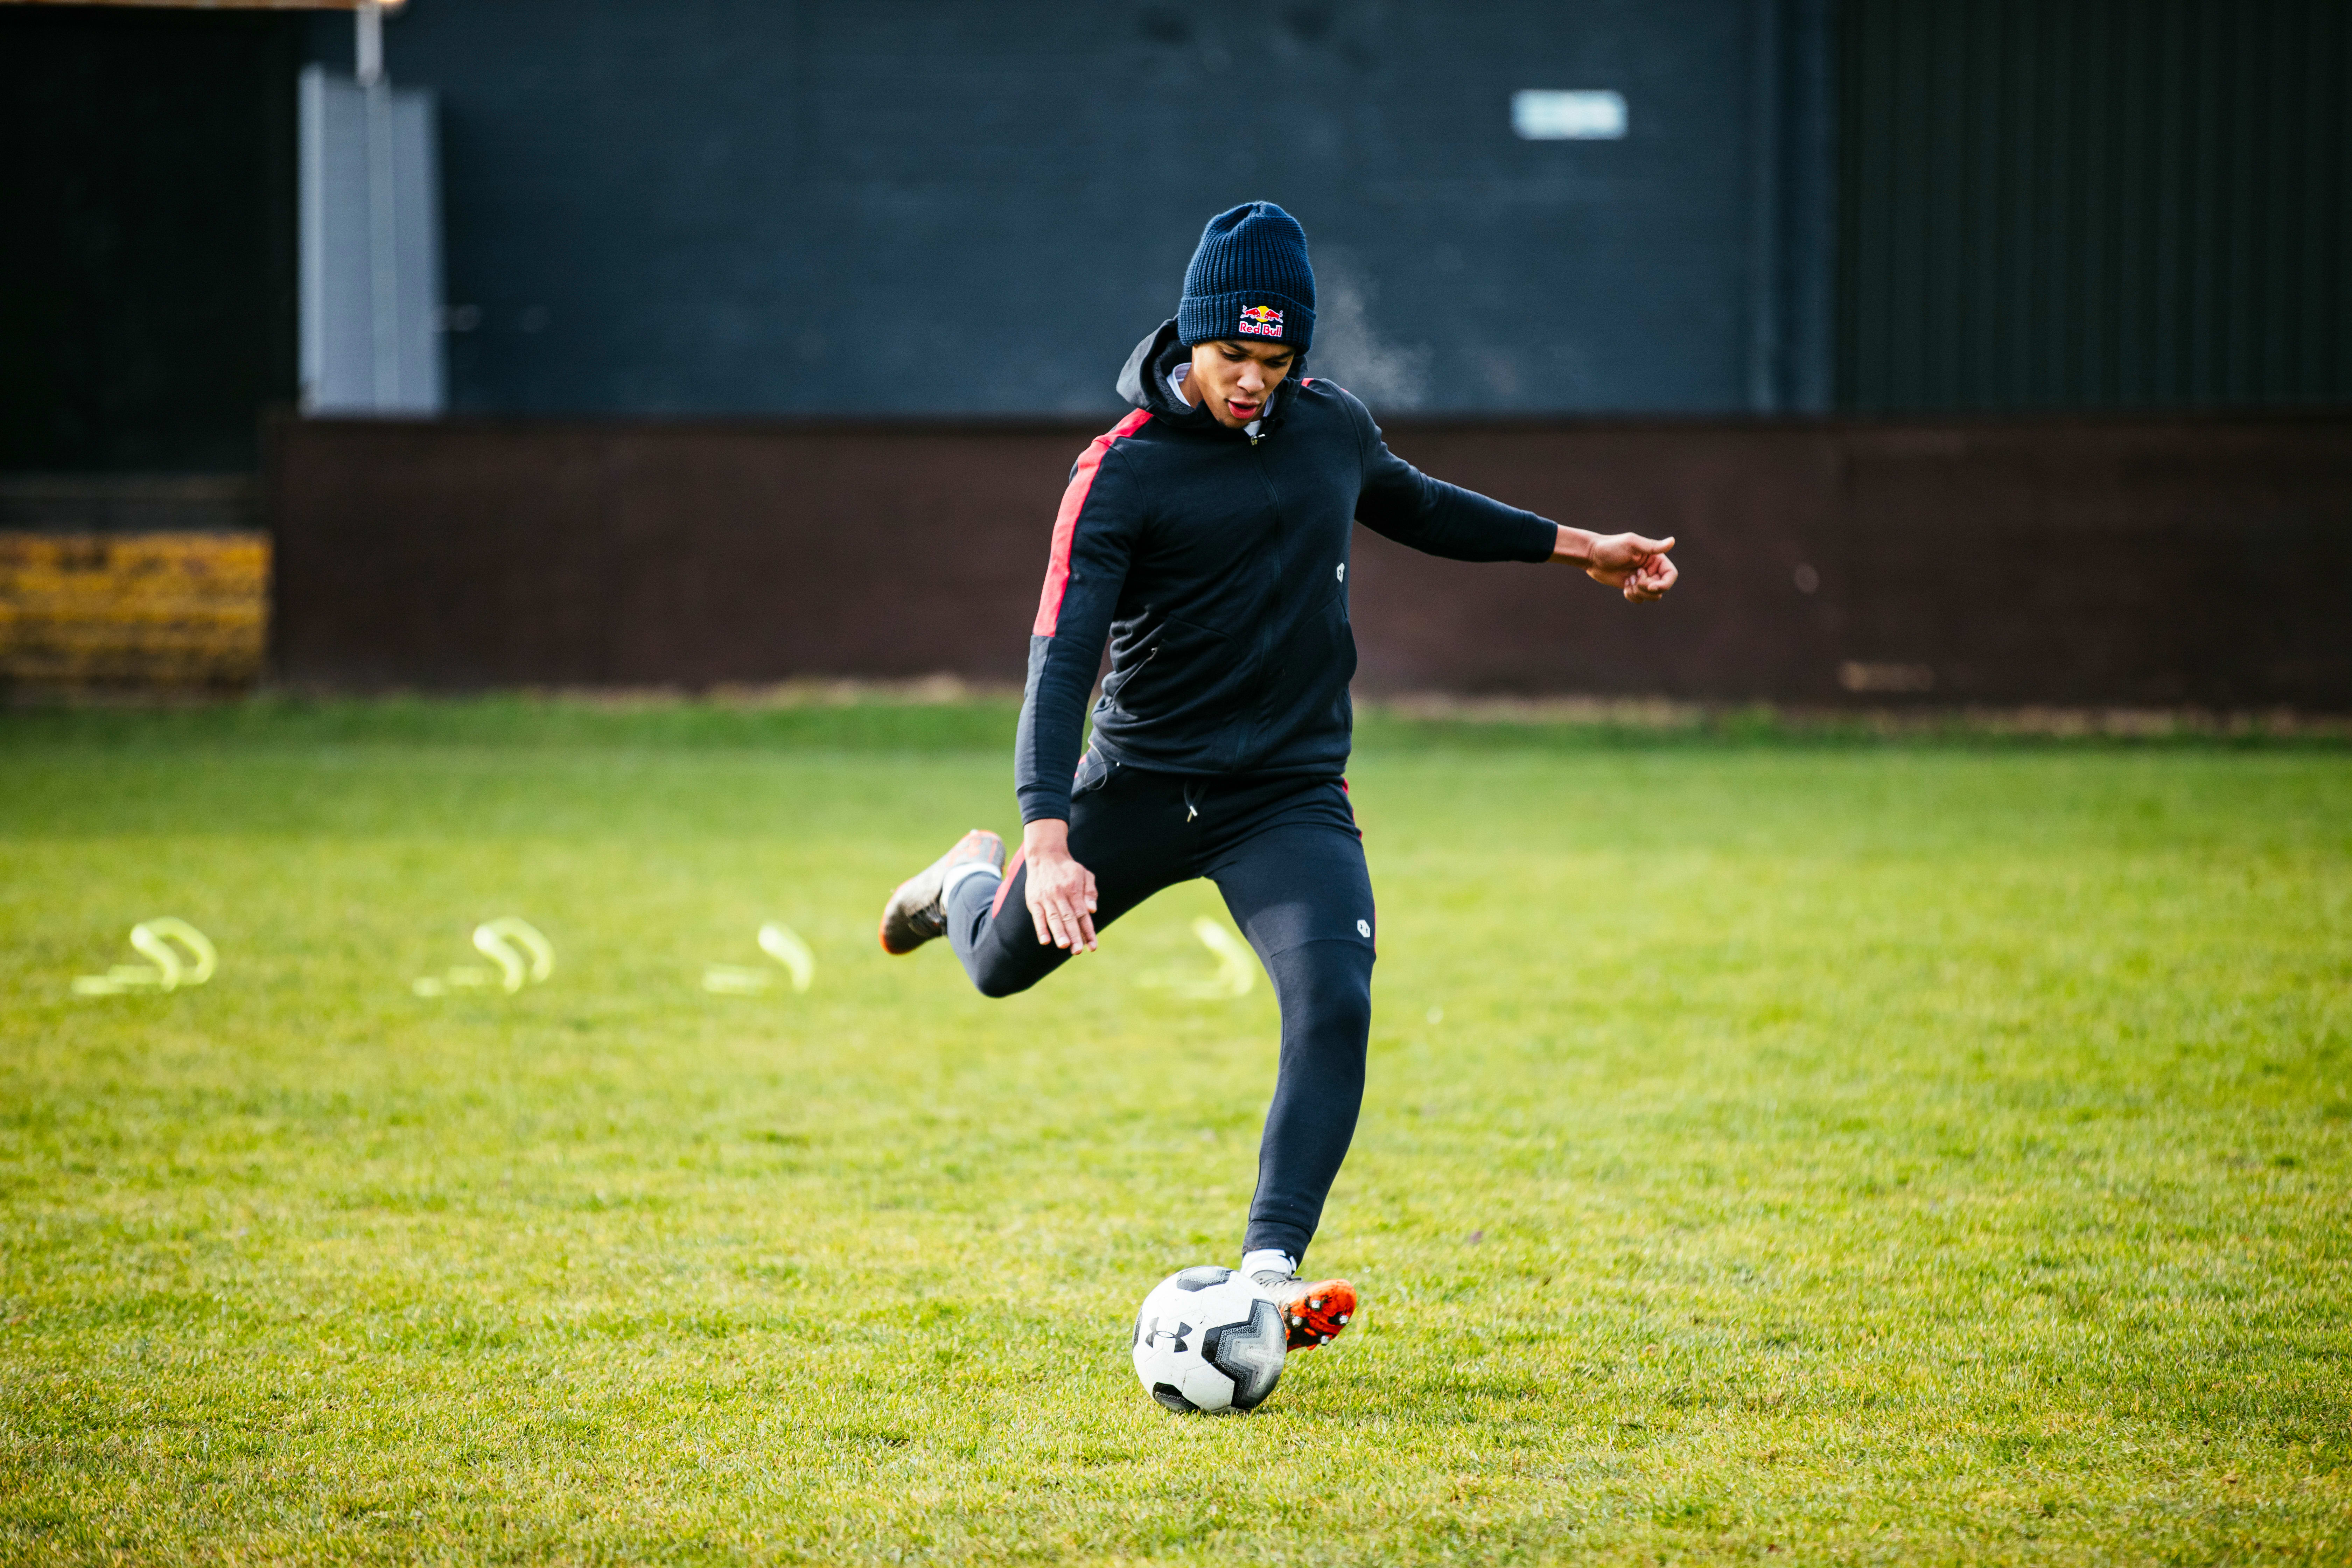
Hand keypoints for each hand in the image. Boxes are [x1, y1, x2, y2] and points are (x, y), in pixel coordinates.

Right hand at [1022, 818, 1098, 951]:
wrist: (1044, 854)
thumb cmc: (1068, 868)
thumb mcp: (1085, 874)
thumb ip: (1090, 891)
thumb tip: (1092, 910)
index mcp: (1074, 889)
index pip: (1082, 914)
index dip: (1087, 931)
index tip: (1092, 946)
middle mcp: (1060, 894)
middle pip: (1068, 918)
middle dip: (1074, 935)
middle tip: (1077, 951)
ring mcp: (1046, 897)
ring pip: (1053, 918)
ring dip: (1059, 933)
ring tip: (1064, 945)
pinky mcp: (1033, 900)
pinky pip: (1037, 916)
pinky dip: (1040, 928)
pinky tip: (1045, 940)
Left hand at [1554, 526, 1678, 601]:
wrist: (1592, 556)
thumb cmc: (1610, 547)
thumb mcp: (1631, 544)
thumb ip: (1652, 546)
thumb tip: (1672, 541)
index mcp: (1655, 558)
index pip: (1671, 575)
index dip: (1664, 584)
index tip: (1650, 586)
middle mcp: (1651, 569)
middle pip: (1661, 588)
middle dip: (1647, 587)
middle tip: (1633, 577)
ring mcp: (1642, 579)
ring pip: (1652, 596)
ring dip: (1639, 592)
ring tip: (1628, 580)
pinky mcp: (1633, 587)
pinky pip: (1640, 599)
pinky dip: (1632, 596)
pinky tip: (1624, 585)